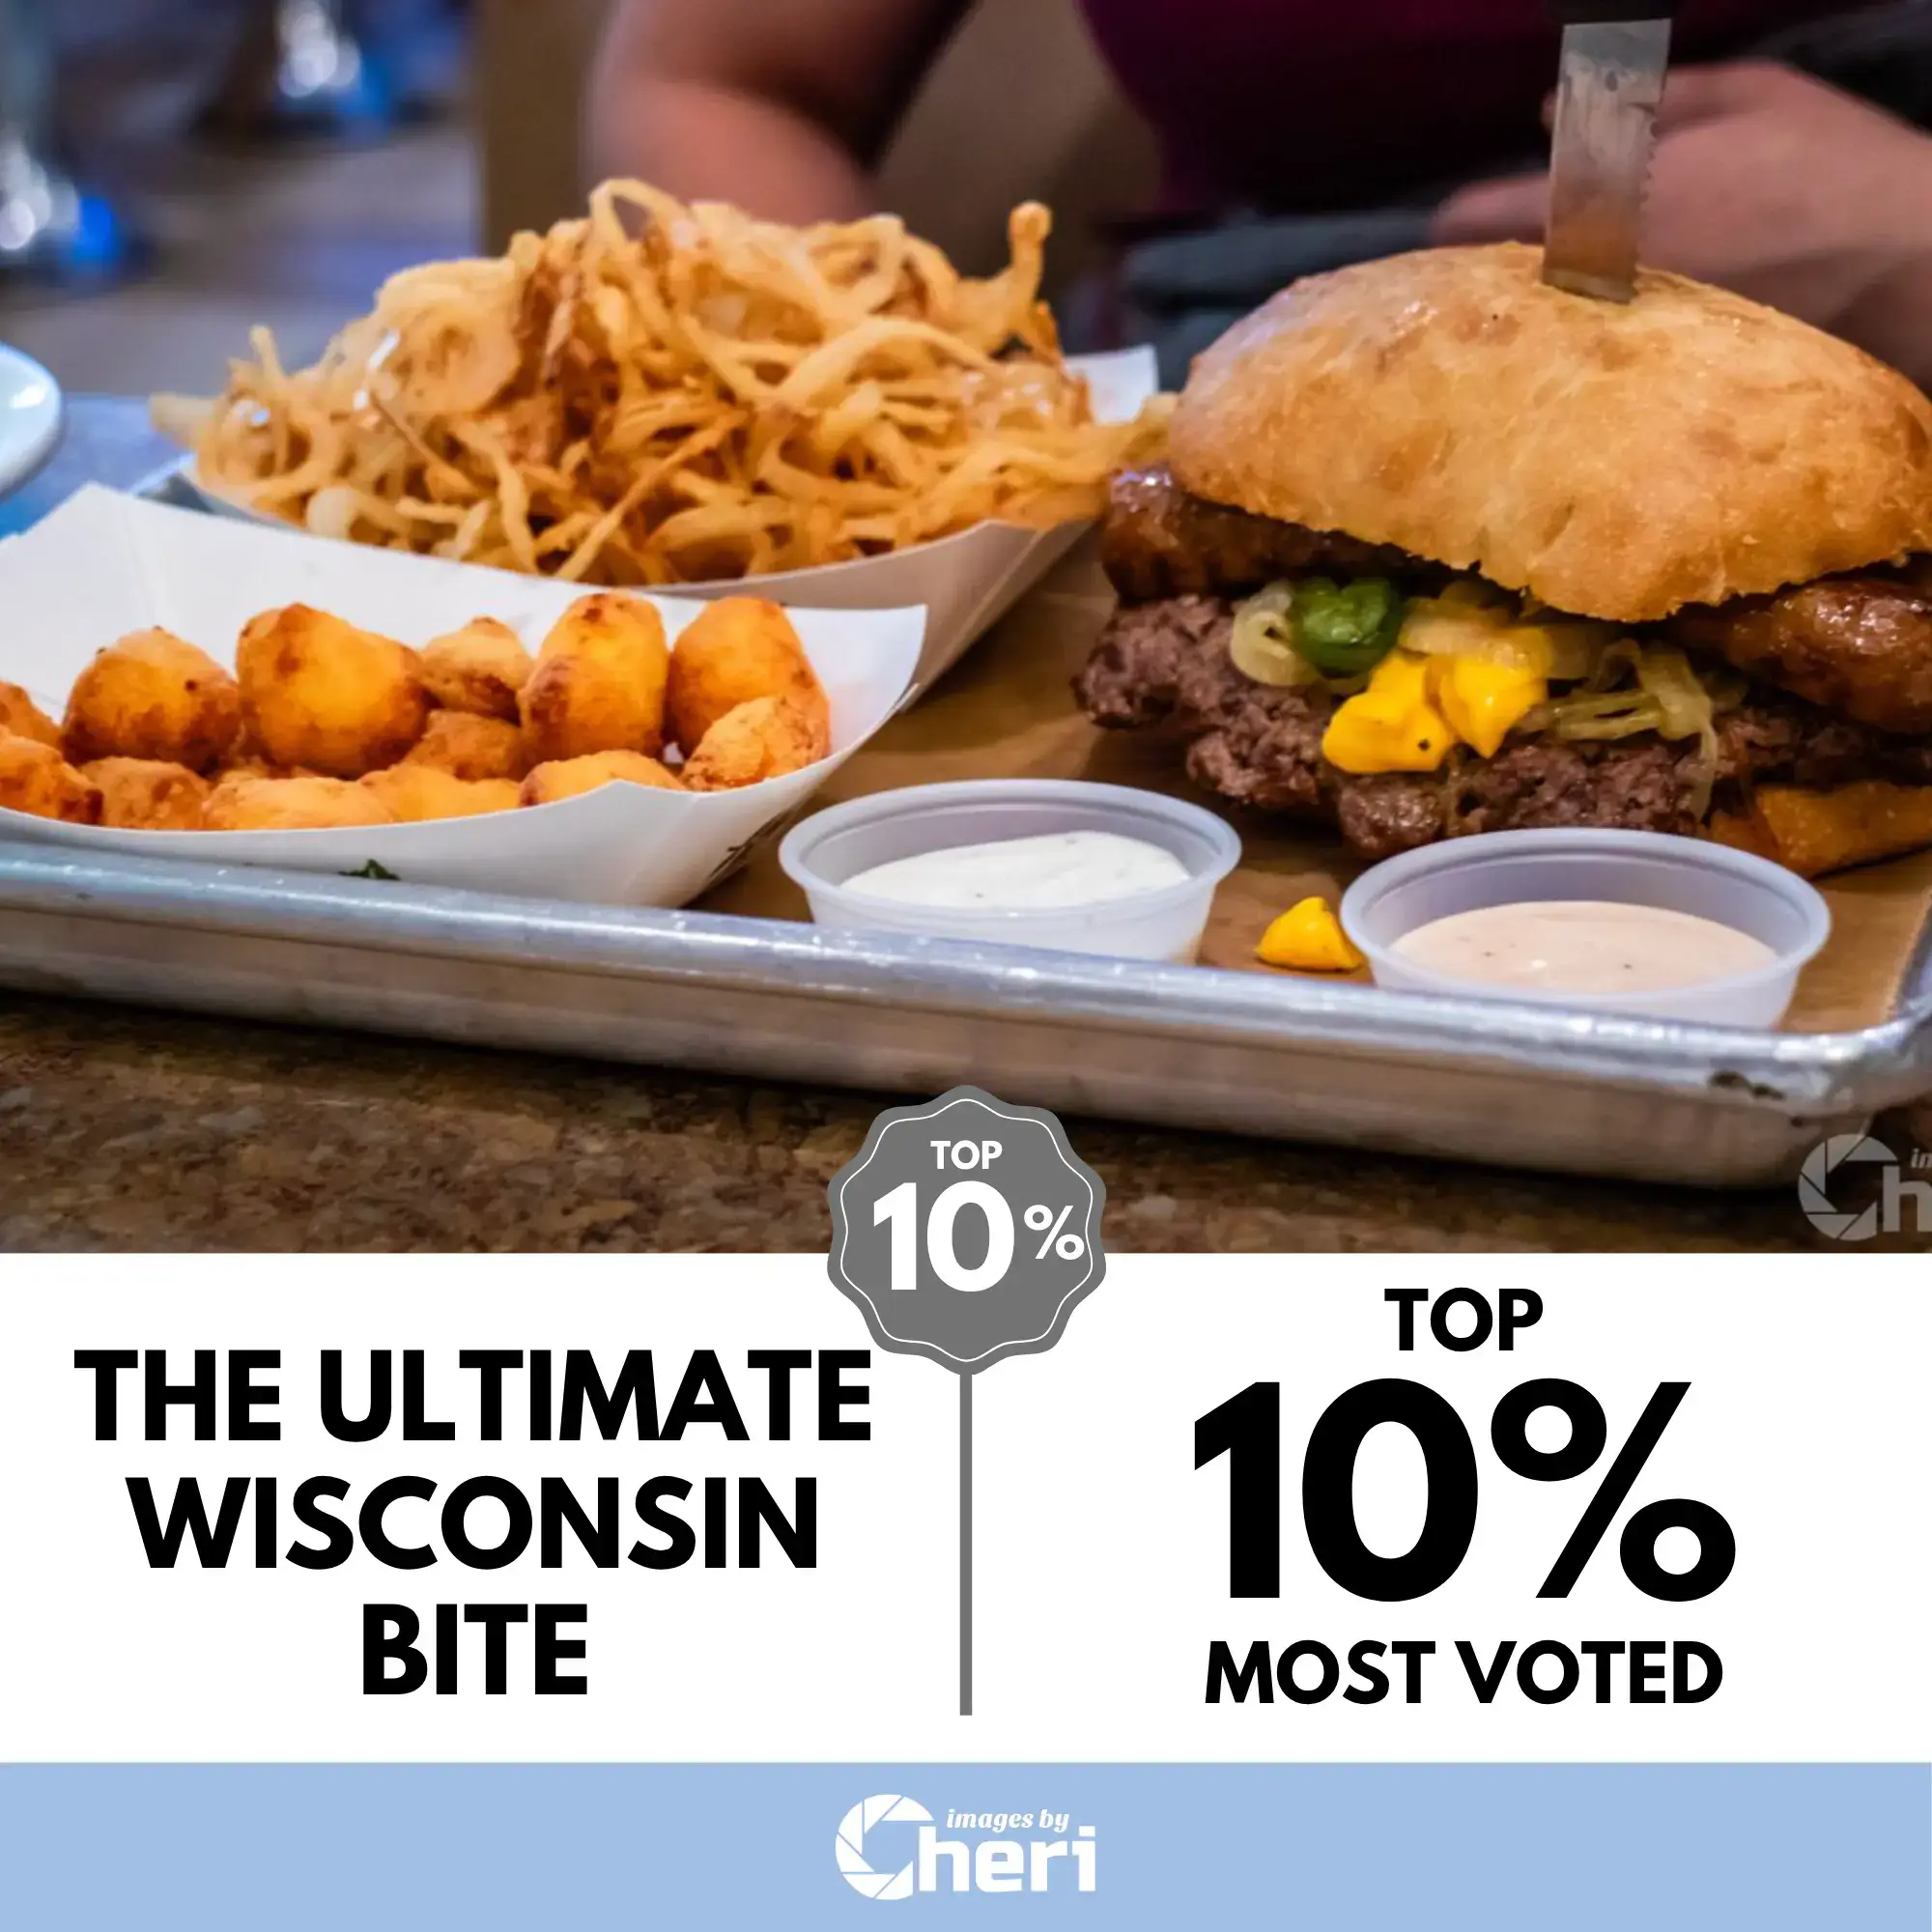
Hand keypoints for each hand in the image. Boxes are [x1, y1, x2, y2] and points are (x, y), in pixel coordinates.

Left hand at [1430, 62, 1931, 379]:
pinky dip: (1579, 358)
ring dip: (1534, 322)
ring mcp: (1617, 341)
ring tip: (1548, 312)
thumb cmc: (1828, 166)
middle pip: (1493, 292)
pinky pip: (1586, 372)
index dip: (1454, 224)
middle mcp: (1593, 280)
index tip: (1453, 225)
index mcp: (1601, 198)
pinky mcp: (1651, 382)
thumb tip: (1546, 116)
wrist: (1902, 267)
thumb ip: (1643, 100)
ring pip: (1536, 338)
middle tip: (1503, 273)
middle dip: (1491, 281)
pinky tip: (1599, 348)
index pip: (1472, 222)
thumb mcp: (1748, 97)